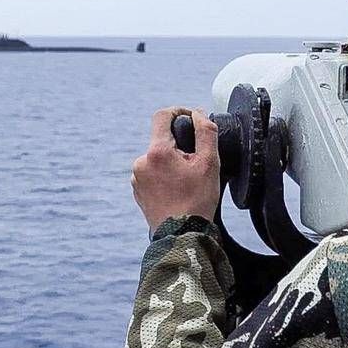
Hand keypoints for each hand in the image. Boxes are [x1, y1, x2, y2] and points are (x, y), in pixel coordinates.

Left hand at [131, 107, 220, 231]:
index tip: (192, 118)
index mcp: (156, 152)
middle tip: (197, 164)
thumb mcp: (210, 163)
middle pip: (162, 140)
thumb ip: (206, 132)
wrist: (181, 236)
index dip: (180, 111)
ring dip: (172, 163)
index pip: (162, 115)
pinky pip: (152, 174)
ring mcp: (137, 178)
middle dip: (180, 146)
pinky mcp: (138, 191)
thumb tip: (199, 115)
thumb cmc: (197, 201)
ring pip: (158, 158)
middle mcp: (141, 163)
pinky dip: (165, 176)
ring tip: (188, 182)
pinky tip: (178, 191)